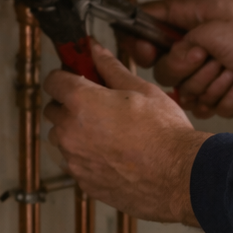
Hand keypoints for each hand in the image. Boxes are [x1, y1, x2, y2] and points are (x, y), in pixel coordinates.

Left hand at [43, 43, 209, 225]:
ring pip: (63, 140)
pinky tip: (113, 156)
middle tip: (97, 106)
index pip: (53, 81)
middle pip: (53, 111)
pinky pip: (76, 164)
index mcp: (81, 102)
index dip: (65, 77)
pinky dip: (88, 158)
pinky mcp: (84, 182)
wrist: (180, 175)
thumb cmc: (164, 132)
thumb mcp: (141, 89)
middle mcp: (70, 131)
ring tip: (108, 134)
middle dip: (69, 105)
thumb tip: (96, 50)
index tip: (77, 79)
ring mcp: (75, 160)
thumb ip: (111, 68)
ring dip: (76, 134)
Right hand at [123, 0, 232, 118]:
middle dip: (195, 73)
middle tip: (217, 59)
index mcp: (187, 19)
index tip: (150, 53)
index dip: (140, 44)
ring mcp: (210, 69)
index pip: (143, 27)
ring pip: (191, 95)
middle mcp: (193, 43)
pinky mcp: (225, 90)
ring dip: (218, 88)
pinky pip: (213, 108)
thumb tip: (165, 64)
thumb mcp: (212, 32)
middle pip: (166, 73)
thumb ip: (178, 47)